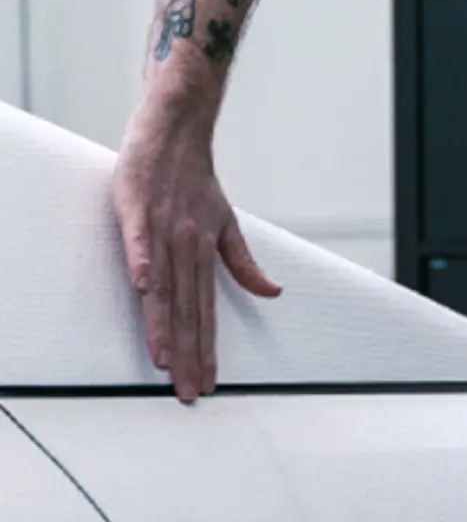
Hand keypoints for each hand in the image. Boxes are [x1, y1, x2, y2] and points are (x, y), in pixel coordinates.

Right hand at [109, 117, 280, 402]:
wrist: (177, 130)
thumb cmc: (195, 180)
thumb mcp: (225, 223)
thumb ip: (243, 262)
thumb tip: (274, 293)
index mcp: (204, 252)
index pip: (206, 312)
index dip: (207, 348)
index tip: (209, 381)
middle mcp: (186, 245)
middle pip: (187, 309)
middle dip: (188, 353)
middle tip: (189, 391)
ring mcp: (162, 227)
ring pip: (163, 285)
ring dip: (163, 323)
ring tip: (165, 360)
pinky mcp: (137, 207)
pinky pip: (139, 239)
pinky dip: (141, 260)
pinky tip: (143, 286)